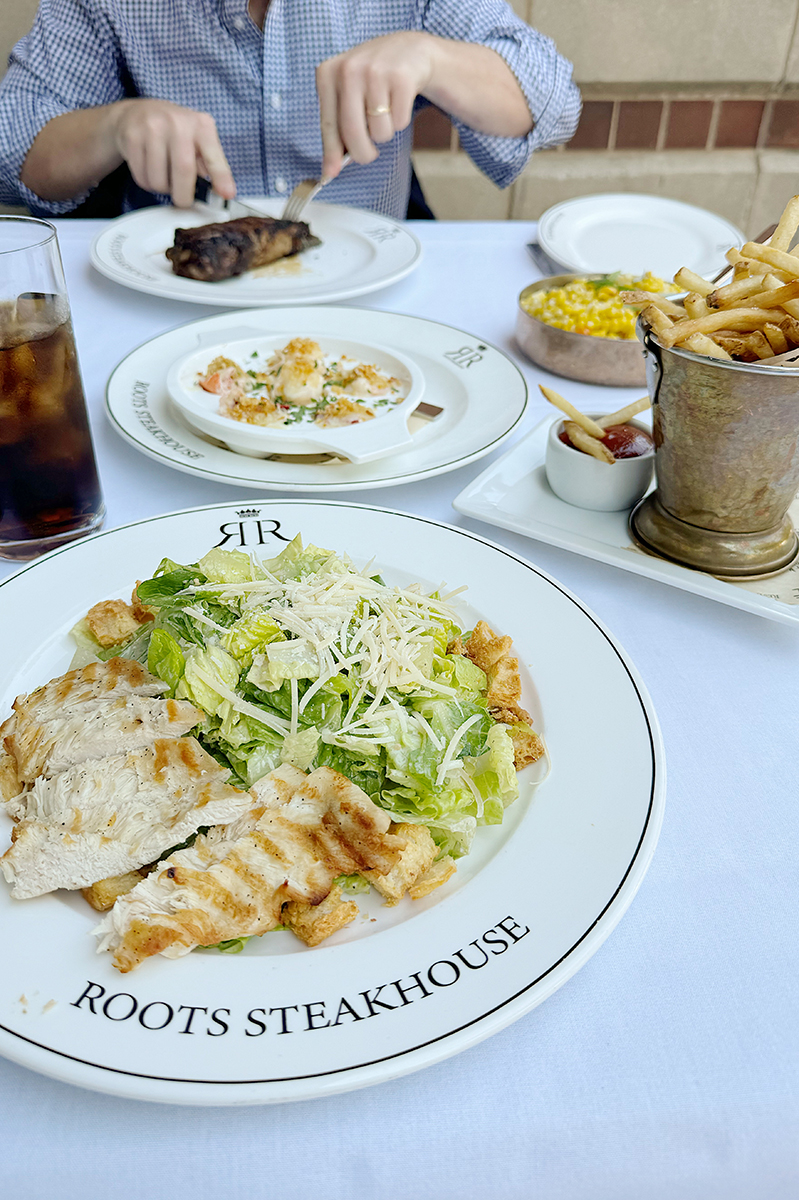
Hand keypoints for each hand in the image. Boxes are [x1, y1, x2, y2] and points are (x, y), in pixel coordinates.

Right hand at [108, 99, 235, 207]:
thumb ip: (209, 164)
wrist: (136, 113)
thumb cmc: (173, 132)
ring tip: (164, 177)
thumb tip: (223, 193)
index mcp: (200, 125)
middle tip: (182, 199)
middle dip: (183, 195)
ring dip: (162, 189)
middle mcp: (177, 122)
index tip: (227, 194)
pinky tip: (149, 170)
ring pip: (159, 179)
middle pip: (184, 171)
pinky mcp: (132, 137)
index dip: (221, 177)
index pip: (214, 155)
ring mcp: (152, 127)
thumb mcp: (197, 140)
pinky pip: (142, 176)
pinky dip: (147, 183)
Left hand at [316, 32, 435, 179]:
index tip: (329, 174)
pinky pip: (399, 122)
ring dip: (385, 131)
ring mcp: (375, 71)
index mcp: (328, 73)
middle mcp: (349, 69)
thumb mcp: (347, 95)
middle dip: (363, 153)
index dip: (331, 153)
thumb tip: (330, 169)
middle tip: (369, 154)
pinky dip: (401, 119)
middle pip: (353, 134)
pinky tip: (399, 100)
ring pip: (379, 132)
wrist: (408, 50)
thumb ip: (337, 129)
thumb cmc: (372, 80)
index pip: (328, 125)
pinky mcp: (401, 77)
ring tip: (385, 110)